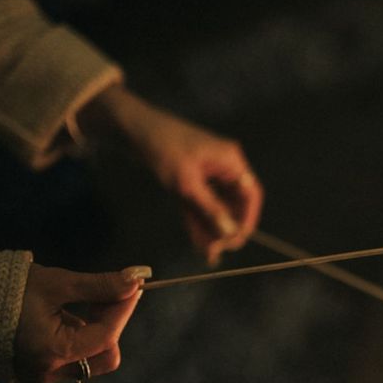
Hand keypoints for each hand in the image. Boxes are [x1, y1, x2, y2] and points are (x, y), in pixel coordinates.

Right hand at [14, 264, 149, 382]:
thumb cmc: (3, 291)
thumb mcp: (55, 284)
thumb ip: (98, 286)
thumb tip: (135, 281)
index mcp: (53, 352)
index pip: (108, 335)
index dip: (125, 308)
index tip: (134, 285)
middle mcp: (49, 372)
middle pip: (106, 355)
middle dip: (112, 324)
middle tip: (108, 294)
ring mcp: (42, 374)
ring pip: (92, 357)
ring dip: (96, 328)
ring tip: (81, 300)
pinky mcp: (37, 369)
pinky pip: (74, 356)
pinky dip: (80, 334)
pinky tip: (68, 312)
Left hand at [77, 84, 263, 263]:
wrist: (132, 129)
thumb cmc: (162, 148)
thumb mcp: (186, 183)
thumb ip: (209, 209)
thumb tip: (229, 232)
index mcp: (230, 161)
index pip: (250, 195)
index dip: (246, 220)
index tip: (237, 241)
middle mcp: (223, 167)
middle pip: (233, 203)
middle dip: (226, 228)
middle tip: (217, 250)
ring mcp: (208, 173)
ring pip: (216, 206)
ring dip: (211, 228)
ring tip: (207, 252)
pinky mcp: (191, 178)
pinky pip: (201, 203)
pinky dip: (198, 220)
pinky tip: (198, 240)